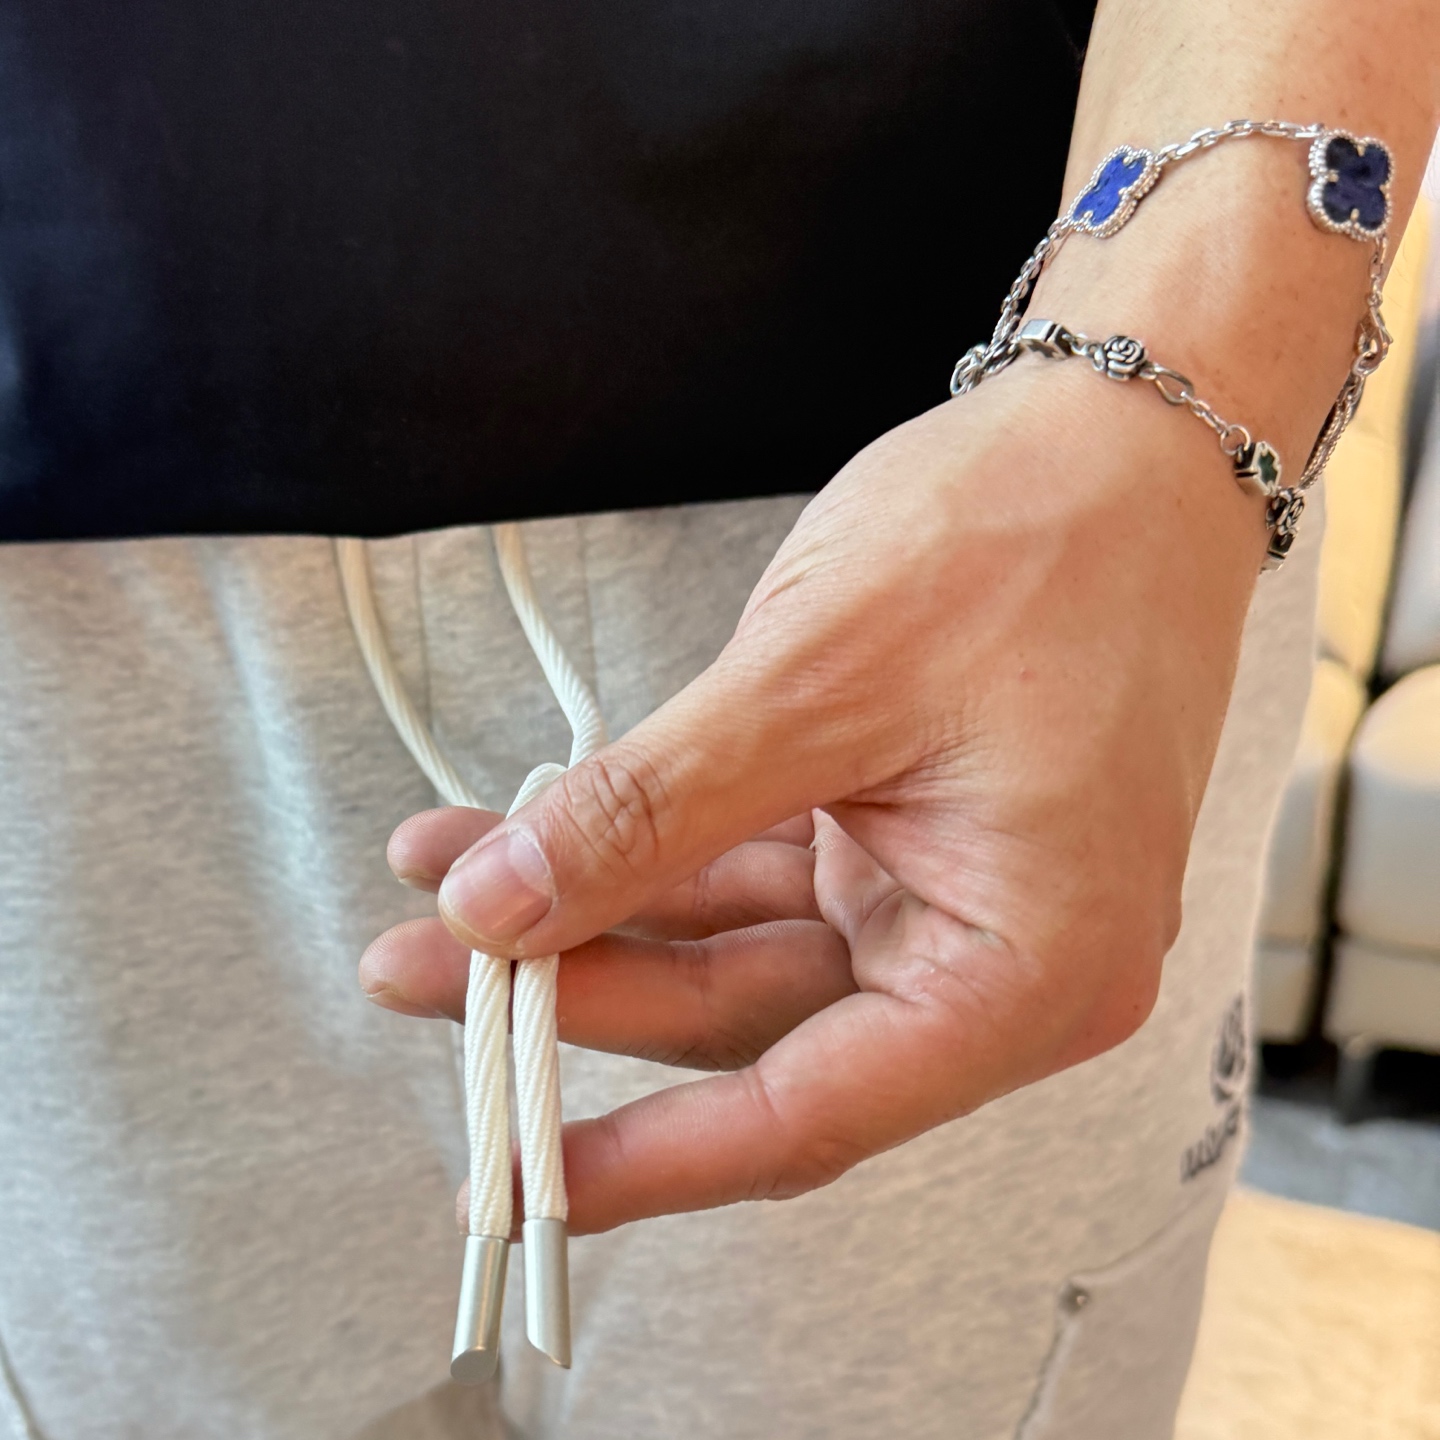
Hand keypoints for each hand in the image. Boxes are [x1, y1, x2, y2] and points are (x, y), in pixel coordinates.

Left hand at [360, 355, 1268, 1235]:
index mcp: (1028, 967)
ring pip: (733, 944)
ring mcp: (942, 889)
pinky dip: (647, 848)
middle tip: (426, 968)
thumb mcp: (818, 681)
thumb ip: (651, 812)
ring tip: (449, 876)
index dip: (646, 1158)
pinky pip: (749, 867)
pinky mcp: (898, 830)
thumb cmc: (1037, 539)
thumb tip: (498, 911)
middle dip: (576, 987)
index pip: (807, 1110)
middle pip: (746, 1019)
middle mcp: (994, 954)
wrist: (1124, 432)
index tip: (512, 1184)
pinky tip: (532, 827)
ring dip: (592, 909)